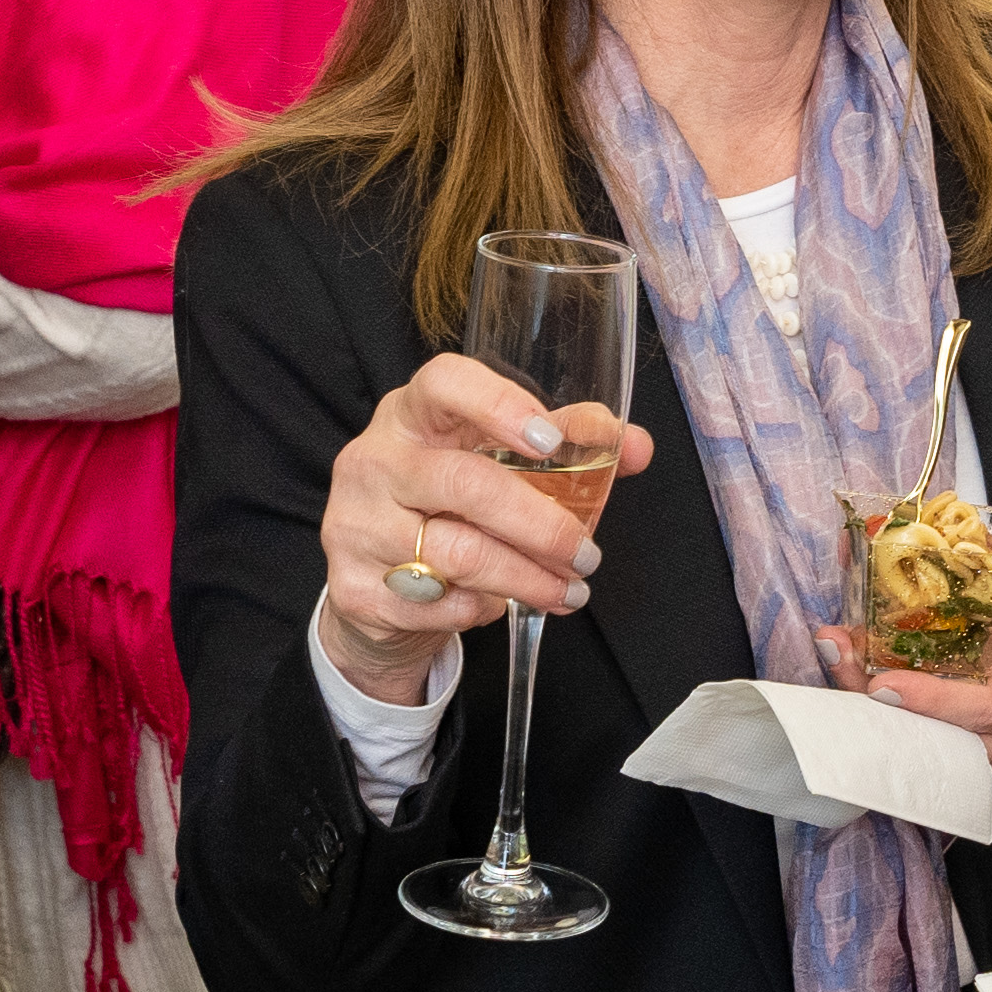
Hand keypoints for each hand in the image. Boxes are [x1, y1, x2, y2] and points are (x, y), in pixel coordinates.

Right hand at [314, 354, 645, 702]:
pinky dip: (482, 609)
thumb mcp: (492, 464)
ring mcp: (355, 525)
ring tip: (568, 590)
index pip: (443, 383)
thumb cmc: (443, 507)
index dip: (499, 406)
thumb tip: (635, 446)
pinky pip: (438, 603)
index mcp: (410, 415)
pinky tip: (499, 603)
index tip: (551, 442)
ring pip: (457, 554)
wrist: (371, 583)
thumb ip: (564, 446)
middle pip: (464, 484)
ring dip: (527, 578)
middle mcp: (374, 461)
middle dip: (541, 525)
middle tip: (586, 553)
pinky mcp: (355, 588)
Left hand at [840, 494, 991, 776]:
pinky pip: (919, 721)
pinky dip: (883, 689)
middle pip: (946, 736)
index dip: (940, 702)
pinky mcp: (964, 730)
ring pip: (925, 734)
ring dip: (872, 696)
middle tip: (839, 652)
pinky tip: (852, 651)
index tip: (886, 685)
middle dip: (885, 704)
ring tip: (835, 647)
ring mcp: (991, 740)